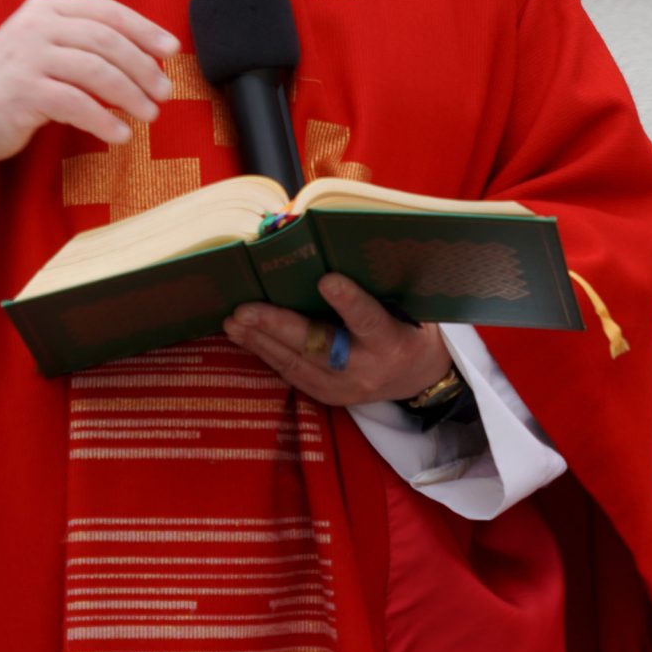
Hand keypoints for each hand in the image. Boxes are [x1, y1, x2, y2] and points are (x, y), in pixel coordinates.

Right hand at [0, 0, 178, 165]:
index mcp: (46, 7)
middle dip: (143, 67)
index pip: (106, 10)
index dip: (144, 29)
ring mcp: (27, 57)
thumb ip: (83, 44)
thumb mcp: (44, 48)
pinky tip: (120, 135)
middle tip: (165, 92)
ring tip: (150, 115)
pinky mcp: (22, 92)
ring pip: (96, 71)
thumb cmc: (10, 83)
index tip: (172, 50)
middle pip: (107, 41)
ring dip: (130, 95)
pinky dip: (104, 120)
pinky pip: (76, 104)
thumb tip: (146, 60)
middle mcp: (37, 25)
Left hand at [224, 274, 451, 406]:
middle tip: (243, 311)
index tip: (325, 279)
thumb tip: (326, 254)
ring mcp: (344, 388)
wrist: (418, 375)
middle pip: (317, 347)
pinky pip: (291, 374)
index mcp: (391, 341)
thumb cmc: (408, 326)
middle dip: (277, 327)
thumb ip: (373, 289)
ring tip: (233, 322)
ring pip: (295, 363)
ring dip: (260, 341)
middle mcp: (366, 369)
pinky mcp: (328, 397)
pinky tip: (245, 336)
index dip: (348, 302)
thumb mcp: (403, 307)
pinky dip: (266, 353)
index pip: (369, 320)